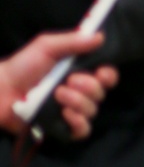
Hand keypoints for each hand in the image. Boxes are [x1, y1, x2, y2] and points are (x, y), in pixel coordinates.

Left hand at [0, 31, 117, 138]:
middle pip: (101, 94)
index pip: (107, 77)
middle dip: (89, 87)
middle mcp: (79, 93)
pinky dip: (78, 122)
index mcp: (79, 72)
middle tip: (70, 81)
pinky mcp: (64, 128)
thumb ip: (73, 41)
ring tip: (57, 95)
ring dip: (78, 101)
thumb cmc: (23, 66)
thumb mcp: (46, 46)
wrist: (1, 90)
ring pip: (92, 111)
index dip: (108, 76)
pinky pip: (84, 130)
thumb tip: (101, 36)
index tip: (101, 73)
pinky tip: (65, 113)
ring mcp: (72, 111)